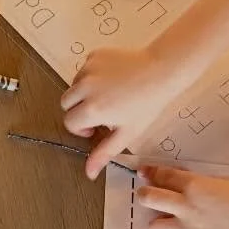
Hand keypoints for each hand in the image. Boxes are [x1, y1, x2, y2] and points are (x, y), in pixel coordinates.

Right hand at [61, 47, 180, 177]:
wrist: (162, 71)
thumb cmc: (147, 104)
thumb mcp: (127, 133)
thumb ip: (104, 153)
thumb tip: (89, 173)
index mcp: (91, 109)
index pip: (69, 122)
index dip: (81, 128)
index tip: (95, 128)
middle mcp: (85, 87)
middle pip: (66, 103)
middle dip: (78, 110)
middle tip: (100, 113)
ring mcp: (88, 68)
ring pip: (74, 85)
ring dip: (84, 92)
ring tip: (108, 95)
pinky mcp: (94, 55)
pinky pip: (84, 69)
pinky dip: (92, 76)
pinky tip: (112, 80)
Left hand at [136, 166, 228, 228]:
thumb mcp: (221, 183)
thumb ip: (199, 183)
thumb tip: (182, 181)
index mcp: (194, 186)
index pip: (163, 175)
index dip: (150, 172)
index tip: (144, 173)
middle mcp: (186, 207)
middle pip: (148, 198)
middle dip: (145, 195)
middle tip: (149, 197)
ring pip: (154, 227)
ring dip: (159, 226)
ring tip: (169, 226)